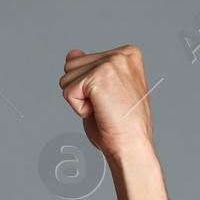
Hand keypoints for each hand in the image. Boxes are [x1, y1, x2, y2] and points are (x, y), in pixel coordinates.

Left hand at [58, 45, 157, 163]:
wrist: (132, 146)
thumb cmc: (121, 126)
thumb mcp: (102, 91)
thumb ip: (88, 69)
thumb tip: (72, 53)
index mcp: (127, 54)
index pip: (83, 61)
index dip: (88, 87)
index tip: (110, 100)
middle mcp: (122, 54)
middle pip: (71, 66)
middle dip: (80, 91)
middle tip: (105, 106)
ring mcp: (112, 62)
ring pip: (66, 78)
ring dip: (79, 100)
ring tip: (103, 109)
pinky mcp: (100, 75)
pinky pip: (68, 92)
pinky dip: (78, 108)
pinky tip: (99, 112)